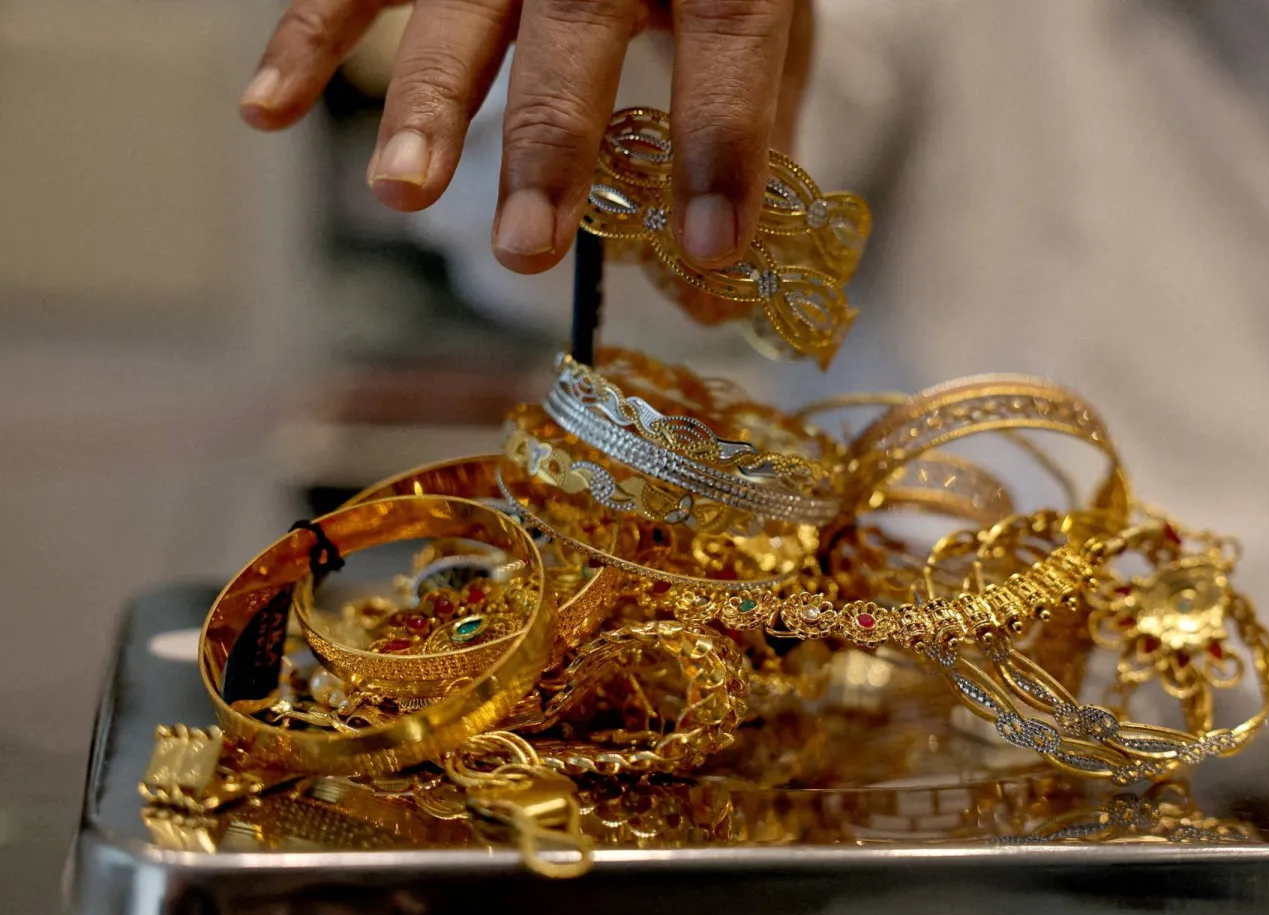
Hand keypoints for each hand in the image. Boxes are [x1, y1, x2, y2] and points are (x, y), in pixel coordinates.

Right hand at [240, 0, 812, 274]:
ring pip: (458, 7)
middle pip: (576, 26)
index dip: (723, 142)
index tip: (709, 248)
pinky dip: (307, 37)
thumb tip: (708, 291)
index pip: (728, 36)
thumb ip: (750, 130)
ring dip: (427, 104)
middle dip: (549, 142)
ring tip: (404, 195)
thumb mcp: (758, 12)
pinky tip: (267, 113)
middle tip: (526, 246)